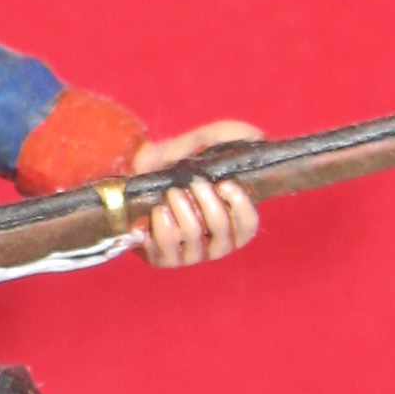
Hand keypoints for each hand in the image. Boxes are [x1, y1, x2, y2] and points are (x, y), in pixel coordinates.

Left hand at [129, 119, 262, 268]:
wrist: (136, 171)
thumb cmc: (179, 160)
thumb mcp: (209, 141)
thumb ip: (236, 136)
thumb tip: (258, 137)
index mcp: (233, 220)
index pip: (248, 225)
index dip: (241, 206)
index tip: (225, 184)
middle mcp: (215, 243)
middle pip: (221, 229)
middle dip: (208, 203)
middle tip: (194, 183)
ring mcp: (190, 253)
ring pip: (194, 236)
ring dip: (183, 209)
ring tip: (172, 192)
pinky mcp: (164, 257)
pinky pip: (168, 246)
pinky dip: (164, 224)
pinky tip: (159, 210)